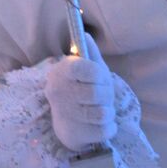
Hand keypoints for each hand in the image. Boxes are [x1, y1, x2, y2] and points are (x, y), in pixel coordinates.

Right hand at [44, 33, 116, 151]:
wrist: (68, 121)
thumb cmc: (81, 88)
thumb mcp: (88, 68)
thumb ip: (90, 53)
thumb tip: (85, 33)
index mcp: (61, 71)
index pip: (82, 68)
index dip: (97, 73)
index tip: (100, 77)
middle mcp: (57, 92)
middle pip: (97, 94)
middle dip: (108, 95)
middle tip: (104, 96)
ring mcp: (64, 114)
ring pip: (101, 113)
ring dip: (108, 112)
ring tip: (102, 110)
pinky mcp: (73, 134)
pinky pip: (104, 130)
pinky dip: (109, 127)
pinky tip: (102, 124)